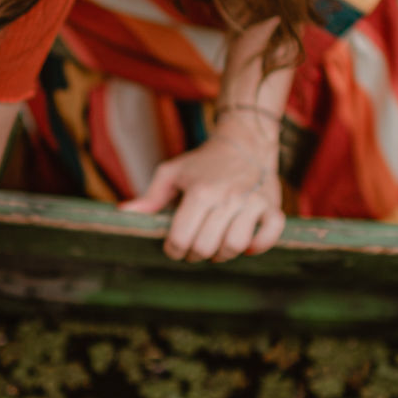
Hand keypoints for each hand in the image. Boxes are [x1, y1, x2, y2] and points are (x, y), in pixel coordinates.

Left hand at [119, 114, 284, 260]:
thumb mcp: (172, 173)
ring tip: (215, 247)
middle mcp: (227, 198)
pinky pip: (270, 235)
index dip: (173, 250)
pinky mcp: (272, 206)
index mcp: (200, 191)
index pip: (181, 237)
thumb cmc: (203, 162)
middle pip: (206, 247)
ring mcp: (252, 202)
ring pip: (236, 245)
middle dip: (195, 255)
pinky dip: (258, 246)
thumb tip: (125, 213)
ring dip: (222, 254)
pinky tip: (246, 244)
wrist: (245, 143)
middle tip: (193, 249)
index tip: (174, 247)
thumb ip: (150, 196)